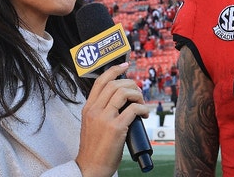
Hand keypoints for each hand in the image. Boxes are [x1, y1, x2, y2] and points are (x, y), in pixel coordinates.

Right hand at [75, 62, 149, 176]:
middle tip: (138, 93)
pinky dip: (143, 108)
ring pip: (123, 92)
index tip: (125, 65)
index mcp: (88, 108)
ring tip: (141, 104)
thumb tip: (121, 100)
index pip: (100, 81)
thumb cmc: (94, 149)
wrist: (90, 168)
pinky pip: (133, 109)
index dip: (114, 70)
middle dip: (131, 84)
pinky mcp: (116, 128)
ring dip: (137, 95)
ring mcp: (104, 118)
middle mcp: (94, 110)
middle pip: (115, 84)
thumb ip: (101, 111)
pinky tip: (145, 114)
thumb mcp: (91, 124)